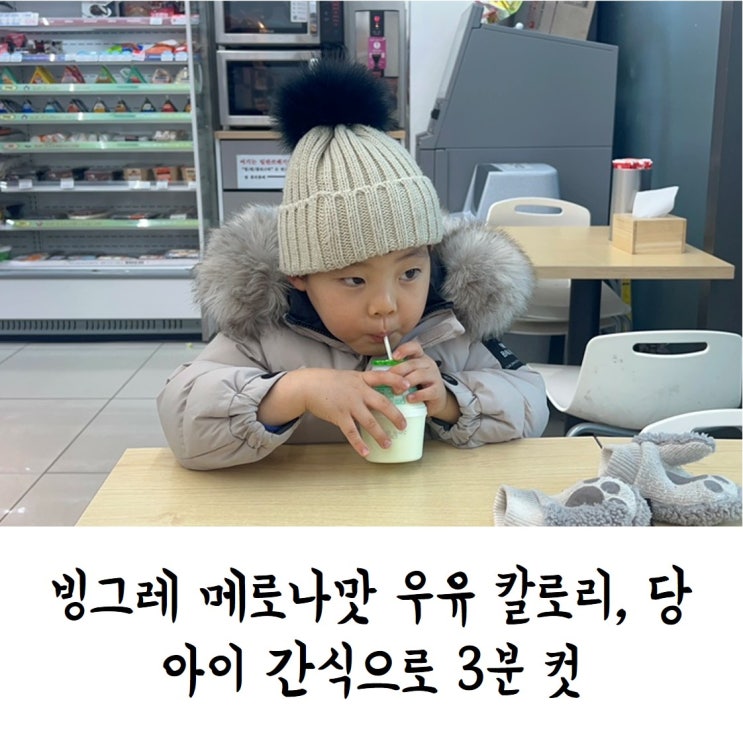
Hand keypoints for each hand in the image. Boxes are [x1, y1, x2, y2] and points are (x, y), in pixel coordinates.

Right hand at [258, 368, 411, 457]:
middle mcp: (358, 391)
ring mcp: (349, 404)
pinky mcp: (339, 416)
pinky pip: (352, 432)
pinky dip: (359, 444)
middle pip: (382, 403)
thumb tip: (379, 394)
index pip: (383, 377)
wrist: (308, 386)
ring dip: (380, 434)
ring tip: (388, 444)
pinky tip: (366, 452)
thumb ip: (364, 384)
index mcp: (362, 379)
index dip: (396, 380)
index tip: (408, 385)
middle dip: (395, 415)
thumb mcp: (349, 377)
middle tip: (403, 426)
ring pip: (369, 421)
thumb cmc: (329, 381)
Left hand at [389, 340, 460, 423]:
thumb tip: (377, 374)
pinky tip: (409, 399)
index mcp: (420, 358)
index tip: (393, 357)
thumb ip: (396, 373)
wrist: (434, 401)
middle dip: (398, 371)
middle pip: (413, 363)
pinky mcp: (438, 391)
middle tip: (388, 381)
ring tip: (396, 392)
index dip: (404, 349)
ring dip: (406, 383)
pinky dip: (417, 395)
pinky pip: (428, 391)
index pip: (414, 347)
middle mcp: (428, 364)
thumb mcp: (406, 376)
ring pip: (420, 375)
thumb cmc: (417, 387)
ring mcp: (435, 377)